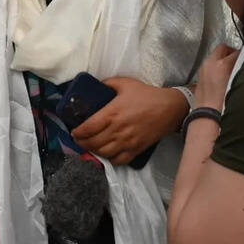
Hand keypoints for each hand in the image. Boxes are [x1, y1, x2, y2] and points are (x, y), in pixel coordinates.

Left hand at [72, 78, 187, 164]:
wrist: (170, 108)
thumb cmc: (146, 94)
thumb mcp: (124, 83)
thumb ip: (107, 83)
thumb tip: (96, 85)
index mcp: (111, 113)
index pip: (88, 128)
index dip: (77, 133)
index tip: (74, 132)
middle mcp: (117, 130)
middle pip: (93, 143)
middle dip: (82, 143)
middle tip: (79, 140)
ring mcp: (127, 142)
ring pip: (104, 153)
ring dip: (94, 152)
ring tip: (91, 146)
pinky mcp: (136, 149)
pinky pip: (119, 161)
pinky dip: (110, 160)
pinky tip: (107, 154)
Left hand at [194, 44, 240, 110]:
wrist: (208, 116)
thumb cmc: (224, 104)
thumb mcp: (238, 86)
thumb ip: (242, 72)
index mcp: (222, 65)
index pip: (237, 52)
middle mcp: (211, 64)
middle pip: (223, 48)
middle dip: (231, 52)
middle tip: (240, 60)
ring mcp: (204, 69)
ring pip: (216, 56)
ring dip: (223, 59)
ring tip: (233, 69)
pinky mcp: (200, 76)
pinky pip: (210, 65)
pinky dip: (217, 66)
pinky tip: (224, 77)